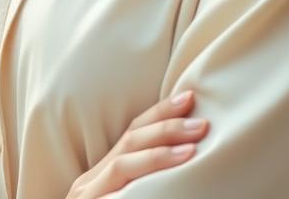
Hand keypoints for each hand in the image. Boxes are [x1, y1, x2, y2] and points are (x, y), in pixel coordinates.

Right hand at [63, 89, 208, 198]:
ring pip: (124, 163)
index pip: (132, 133)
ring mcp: (88, 195)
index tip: (189, 99)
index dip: (160, 113)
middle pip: (129, 140)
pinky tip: (166, 179)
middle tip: (200, 123)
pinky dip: (142, 176)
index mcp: (102, 175)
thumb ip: (142, 183)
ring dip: (160, 153)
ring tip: (192, 148)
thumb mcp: (126, 198)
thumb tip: (186, 161)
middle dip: (166, 127)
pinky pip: (117, 189)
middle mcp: (91, 180)